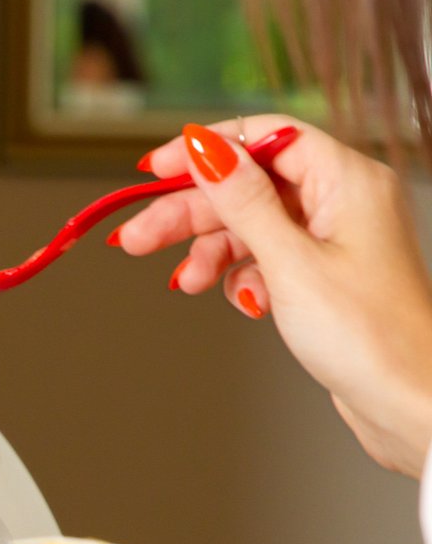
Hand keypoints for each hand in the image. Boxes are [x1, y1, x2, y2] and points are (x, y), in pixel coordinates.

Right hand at [119, 114, 431, 476]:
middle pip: (247, 186)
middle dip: (190, 213)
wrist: (412, 406)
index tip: (156, 166)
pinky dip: (240, 276)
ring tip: (182, 281)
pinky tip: (239, 301)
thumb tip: (206, 148)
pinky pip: (264, 258)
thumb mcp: (291, 262)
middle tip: (139, 235)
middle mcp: (342, 201)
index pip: (266, 137)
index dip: (208, 149)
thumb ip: (243, 201)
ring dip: (209, 252)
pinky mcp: (322, 275)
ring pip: (249, 226)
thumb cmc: (371, 337)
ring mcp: (332, 239)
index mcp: (348, 181)